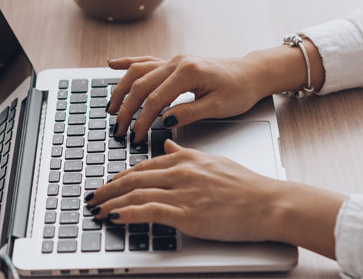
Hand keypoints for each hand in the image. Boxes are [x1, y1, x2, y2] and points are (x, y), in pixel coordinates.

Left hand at [88, 140, 345, 257]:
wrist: (268, 202)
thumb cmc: (247, 185)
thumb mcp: (213, 161)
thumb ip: (187, 153)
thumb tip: (170, 144)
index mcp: (186, 159)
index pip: (144, 165)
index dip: (122, 175)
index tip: (110, 183)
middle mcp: (180, 172)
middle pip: (134, 177)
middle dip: (109, 187)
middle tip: (94, 196)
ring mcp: (182, 192)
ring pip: (136, 193)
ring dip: (112, 202)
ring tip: (97, 209)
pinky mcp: (186, 213)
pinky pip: (148, 211)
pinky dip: (127, 213)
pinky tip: (114, 217)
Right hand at [107, 54, 269, 141]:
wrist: (251, 74)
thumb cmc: (239, 90)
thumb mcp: (218, 107)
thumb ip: (189, 112)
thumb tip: (165, 120)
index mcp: (188, 72)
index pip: (155, 99)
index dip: (142, 120)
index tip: (135, 136)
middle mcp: (177, 62)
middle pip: (140, 85)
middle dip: (126, 109)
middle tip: (118, 129)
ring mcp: (173, 60)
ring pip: (138, 71)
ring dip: (121, 88)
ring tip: (110, 107)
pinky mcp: (174, 63)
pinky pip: (146, 61)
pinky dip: (128, 63)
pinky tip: (112, 65)